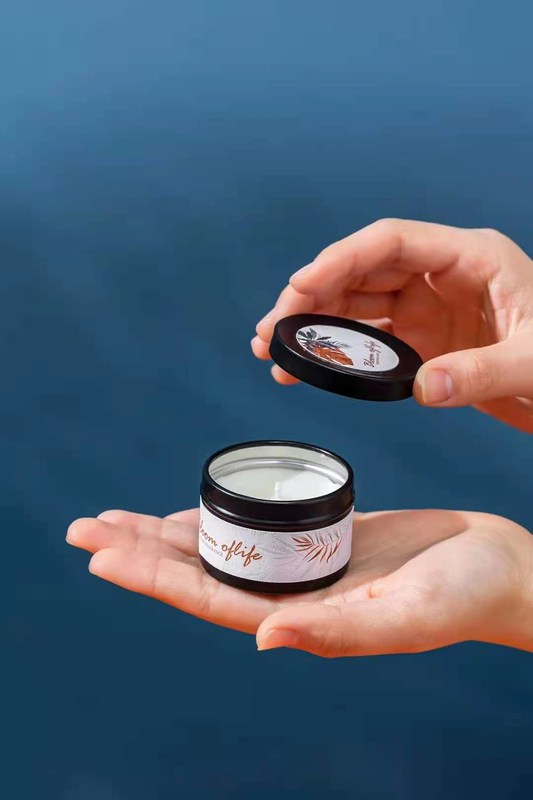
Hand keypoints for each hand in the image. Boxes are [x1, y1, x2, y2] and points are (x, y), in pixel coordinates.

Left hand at [67, 507, 532, 656]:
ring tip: (117, 519)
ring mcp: (304, 565)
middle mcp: (292, 594)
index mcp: (302, 618)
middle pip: (199, 570)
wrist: (498, 566)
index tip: (100, 554)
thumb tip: (265, 638)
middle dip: (139, 551)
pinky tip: (189, 507)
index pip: (207, 598)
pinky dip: (216, 515)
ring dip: (166, 533)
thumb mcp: (408, 614)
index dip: (151, 577)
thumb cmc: (465, 595)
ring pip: (219, 548)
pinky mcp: (321, 536)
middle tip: (83, 527)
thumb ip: (340, 629)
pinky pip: (254, 526)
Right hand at [252, 219, 532, 431]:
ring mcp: (429, 311)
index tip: (301, 286)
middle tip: (273, 328)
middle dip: (313, 297)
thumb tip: (422, 387)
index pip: (392, 242)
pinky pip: (370, 343)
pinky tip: (306, 366)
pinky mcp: (424, 344)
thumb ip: (479, 373)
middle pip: (363, 272)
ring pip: (358, 307)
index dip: (341, 259)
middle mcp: (442, 278)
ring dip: (315, 325)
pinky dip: (336, 354)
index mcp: (471, 258)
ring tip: (274, 349)